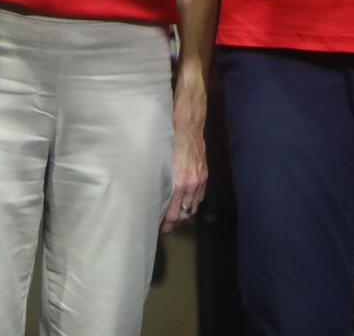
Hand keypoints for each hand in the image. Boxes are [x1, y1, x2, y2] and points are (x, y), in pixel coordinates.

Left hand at [164, 107, 206, 232]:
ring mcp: (199, 180)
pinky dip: (193, 204)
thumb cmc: (169, 140)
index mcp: (179, 184)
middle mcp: (191, 185)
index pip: (172, 214)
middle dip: (173, 224)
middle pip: (183, 215)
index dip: (165, 224)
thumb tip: (149, 197)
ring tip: (173, 220)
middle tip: (163, 228)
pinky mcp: (204, 174)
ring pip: (193, 207)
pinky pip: (200, 196)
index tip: (156, 228)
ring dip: (183, 215)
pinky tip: (186, 205)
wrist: (188, 124)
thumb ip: (158, 182)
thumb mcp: (159, 163)